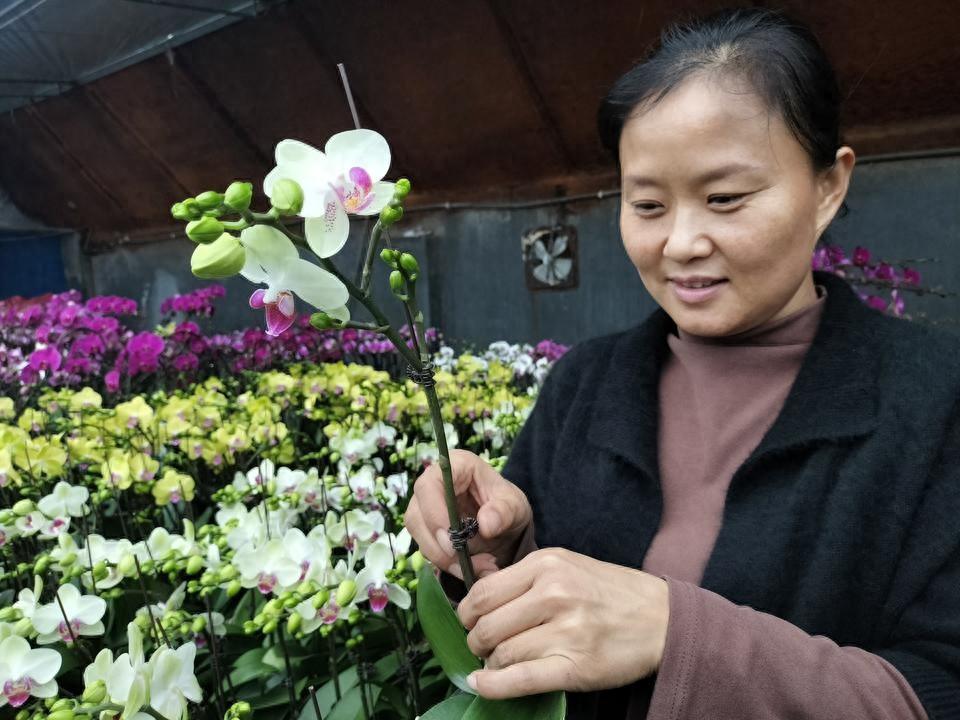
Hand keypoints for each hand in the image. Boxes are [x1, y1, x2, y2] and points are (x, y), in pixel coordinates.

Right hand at [404, 449, 532, 578]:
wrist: (506, 527)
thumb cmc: (508, 506)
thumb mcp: (515, 506)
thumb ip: (505, 512)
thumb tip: (486, 524)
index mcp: (455, 466)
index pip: (430, 484)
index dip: (434, 512)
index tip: (452, 538)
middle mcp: (433, 485)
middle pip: (416, 514)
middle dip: (439, 544)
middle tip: (465, 562)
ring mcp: (425, 509)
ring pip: (418, 536)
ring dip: (444, 559)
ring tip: (478, 567)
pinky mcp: (426, 531)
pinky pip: (427, 550)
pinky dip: (448, 565)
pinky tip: (470, 570)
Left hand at [456, 547, 669, 699]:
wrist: (662, 618)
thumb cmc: (610, 592)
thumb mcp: (566, 565)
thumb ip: (525, 577)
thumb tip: (477, 599)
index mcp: (547, 565)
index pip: (483, 593)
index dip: (467, 612)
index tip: (469, 621)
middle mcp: (554, 594)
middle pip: (486, 625)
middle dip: (476, 641)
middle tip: (482, 645)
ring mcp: (566, 632)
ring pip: (501, 654)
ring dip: (491, 663)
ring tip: (498, 662)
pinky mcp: (575, 667)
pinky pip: (519, 680)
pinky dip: (493, 686)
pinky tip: (483, 683)